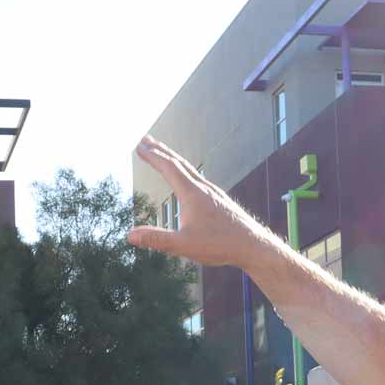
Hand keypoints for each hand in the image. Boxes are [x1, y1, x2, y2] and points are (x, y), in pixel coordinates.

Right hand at [127, 136, 281, 268]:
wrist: (253, 245)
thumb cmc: (220, 245)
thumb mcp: (184, 245)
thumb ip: (156, 239)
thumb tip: (130, 235)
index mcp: (192, 193)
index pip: (169, 168)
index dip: (152, 156)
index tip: (139, 147)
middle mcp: (203, 188)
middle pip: (178, 162)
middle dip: (160, 150)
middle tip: (145, 140)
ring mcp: (213, 192)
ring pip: (190, 169)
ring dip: (173, 159)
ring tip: (162, 154)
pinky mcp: (220, 200)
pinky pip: (198, 178)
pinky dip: (185, 171)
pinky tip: (186, 179)